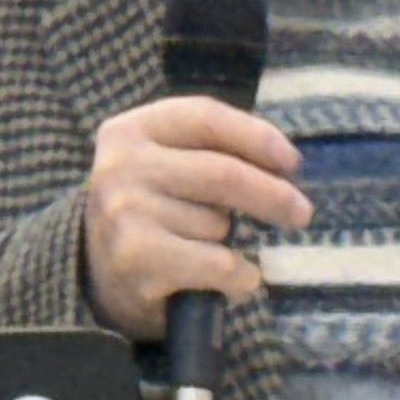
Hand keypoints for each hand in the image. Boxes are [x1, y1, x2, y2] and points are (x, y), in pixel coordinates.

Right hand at [80, 95, 308, 344]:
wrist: (98, 277)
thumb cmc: (148, 212)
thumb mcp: (163, 164)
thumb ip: (210, 150)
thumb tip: (284, 166)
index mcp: (129, 131)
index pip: (205, 118)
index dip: (256, 136)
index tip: (291, 161)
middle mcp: (121, 167)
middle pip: (222, 173)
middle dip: (273, 195)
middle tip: (301, 214)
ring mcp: (126, 214)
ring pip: (218, 223)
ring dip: (231, 242)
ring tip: (208, 250)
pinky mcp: (137, 259)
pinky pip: (220, 264)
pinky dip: (241, 277)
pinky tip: (234, 281)